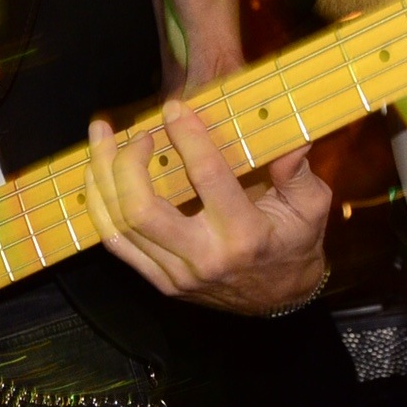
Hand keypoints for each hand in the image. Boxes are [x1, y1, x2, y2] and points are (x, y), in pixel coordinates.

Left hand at [84, 99, 329, 314]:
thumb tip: (293, 138)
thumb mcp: (309, 206)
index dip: (186, 137)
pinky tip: (98, 173)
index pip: (206, 178)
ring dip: (101, 176)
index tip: (174, 107)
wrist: (281, 299)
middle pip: (141, 209)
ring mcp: (177, 274)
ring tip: (100, 137)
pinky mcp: (161, 282)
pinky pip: (117, 243)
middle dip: (125, 162)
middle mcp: (204, 258)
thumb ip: (297, 171)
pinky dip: (100, 205)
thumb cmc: (295, 241)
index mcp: (243, 235)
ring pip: (119, 226)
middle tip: (135, 131)